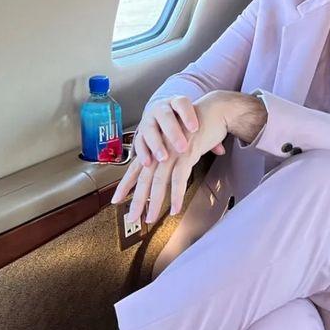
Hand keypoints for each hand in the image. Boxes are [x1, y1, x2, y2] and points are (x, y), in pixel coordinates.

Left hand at [112, 92, 232, 228]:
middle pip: (144, 179)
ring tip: (150, 218)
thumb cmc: (198, 127)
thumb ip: (177, 159)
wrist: (213, 111)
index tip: (116, 200)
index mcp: (157, 148)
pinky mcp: (187, 153)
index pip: (136, 169)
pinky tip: (175, 208)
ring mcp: (172, 151)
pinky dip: (177, 195)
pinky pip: (179, 178)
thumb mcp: (182, 144)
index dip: (125, 186)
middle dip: (136, 201)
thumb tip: (175, 177)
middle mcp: (161, 150)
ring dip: (154, 203)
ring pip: (159, 181)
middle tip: (131, 218)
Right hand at [131, 94, 225, 166]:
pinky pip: (138, 141)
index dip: (188, 115)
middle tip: (182, 147)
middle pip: (165, 116)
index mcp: (176, 102)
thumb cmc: (183, 121)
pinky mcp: (139, 133)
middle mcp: (160, 108)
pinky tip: (148, 162)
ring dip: (156, 144)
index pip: (182, 104)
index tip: (195, 128)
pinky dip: (142, 152)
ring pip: (149, 129)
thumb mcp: (194, 122)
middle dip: (173, 132)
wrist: (162, 114)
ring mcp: (148, 120)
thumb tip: (221, 150)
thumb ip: (208, 134)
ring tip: (164, 158)